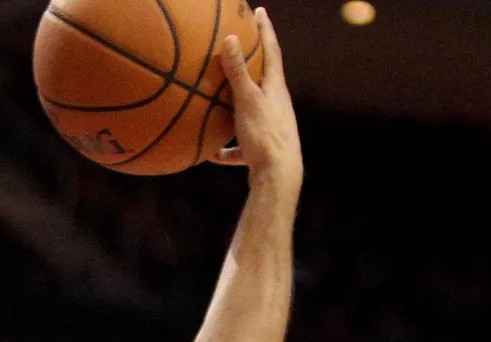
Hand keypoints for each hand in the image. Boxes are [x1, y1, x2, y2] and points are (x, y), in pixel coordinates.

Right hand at [212, 8, 301, 194]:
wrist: (279, 177)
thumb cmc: (265, 135)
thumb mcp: (248, 100)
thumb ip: (238, 71)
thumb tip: (230, 38)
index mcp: (276, 88)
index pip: (271, 50)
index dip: (265, 29)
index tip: (259, 11)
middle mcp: (277, 105)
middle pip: (265, 78)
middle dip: (253, 63)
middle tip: (243, 47)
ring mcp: (271, 127)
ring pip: (252, 110)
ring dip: (237, 105)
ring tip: (221, 99)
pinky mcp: (261, 150)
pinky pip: (241, 145)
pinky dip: (228, 147)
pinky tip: (212, 153)